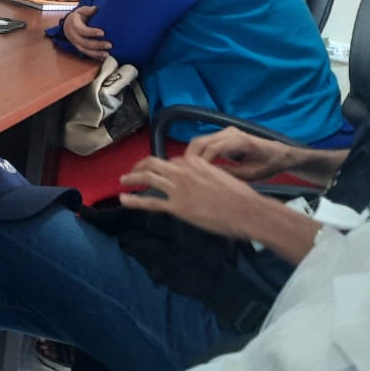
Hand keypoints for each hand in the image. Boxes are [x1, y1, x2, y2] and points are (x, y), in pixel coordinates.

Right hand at [61, 5, 110, 60]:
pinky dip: (95, 57)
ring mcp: (76, 43)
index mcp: (74, 25)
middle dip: (97, 45)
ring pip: (85, 51)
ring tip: (107, 55)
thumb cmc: (78, 17)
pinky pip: (87, 54)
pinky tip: (104, 58)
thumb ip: (88, 10)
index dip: (92, 32)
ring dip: (96, 54)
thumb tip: (95, 8)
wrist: (68, 25)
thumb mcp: (81, 11)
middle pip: (84, 43)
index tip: (103, 33)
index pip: (82, 30)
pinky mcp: (80, 48)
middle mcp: (73, 36)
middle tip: (110, 45)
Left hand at [118, 154, 262, 239]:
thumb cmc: (240, 196)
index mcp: (195, 161)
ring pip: (148, 177)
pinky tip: (124, 200)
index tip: (159, 171)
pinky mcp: (177, 206)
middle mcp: (183, 170)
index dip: (164, 167)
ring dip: (132, 178)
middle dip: (140, 165)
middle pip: (154, 163)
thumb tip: (203, 183)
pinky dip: (135, 200)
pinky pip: (150, 201)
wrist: (246, 210)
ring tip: (123, 180)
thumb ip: (207, 175)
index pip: (172, 160)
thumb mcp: (222, 176)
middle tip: (133, 171)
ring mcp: (178, 188)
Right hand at [183, 126, 297, 181]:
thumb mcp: (251, 174)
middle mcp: (231, 132)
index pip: (212, 149)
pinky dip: (199, 151)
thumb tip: (209, 176)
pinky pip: (206, 141)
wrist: (279, 153)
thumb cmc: (267, 165)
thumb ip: (230, 173)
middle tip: (184, 173)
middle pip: (201, 141)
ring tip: (188, 169)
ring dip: (193, 154)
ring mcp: (227, 131)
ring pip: (201, 140)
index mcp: (240, 141)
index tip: (193, 175)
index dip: (200, 162)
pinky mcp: (225, 134)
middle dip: (191, 157)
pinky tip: (196, 164)